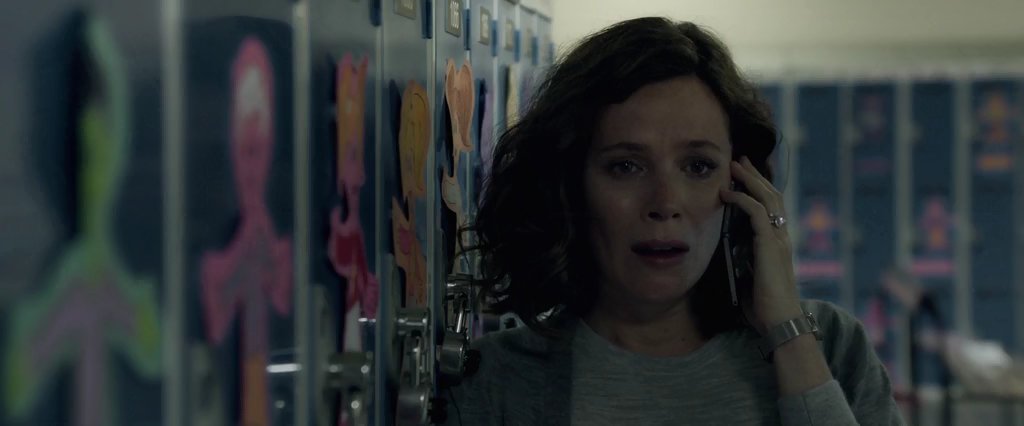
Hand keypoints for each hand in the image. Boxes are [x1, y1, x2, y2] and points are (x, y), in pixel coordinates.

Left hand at [719, 156, 802, 332]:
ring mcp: (778, 239)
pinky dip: (742, 200)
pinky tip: (727, 194)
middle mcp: (782, 237)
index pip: (772, 207)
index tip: (743, 175)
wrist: (780, 322)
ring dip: (749, 180)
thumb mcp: (750, 276)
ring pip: (767, 199)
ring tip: (734, 166)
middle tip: (740, 160)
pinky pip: (756, 214)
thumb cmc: (764, 306)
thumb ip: (743, 259)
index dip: (759, 189)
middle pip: (771, 196)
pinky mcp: (770, 245)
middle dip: (755, 176)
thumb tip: (727, 250)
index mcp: (778, 243)